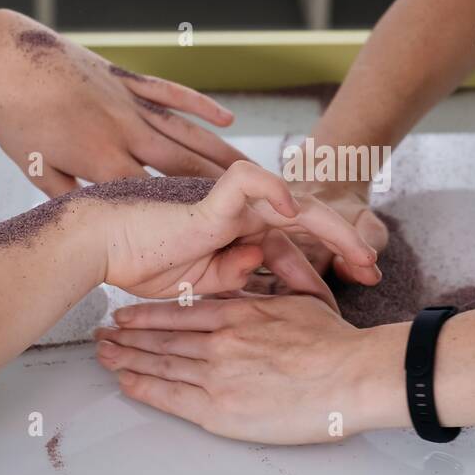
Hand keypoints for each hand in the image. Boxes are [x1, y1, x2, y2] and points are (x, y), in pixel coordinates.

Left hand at [0, 11, 250, 194]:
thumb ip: (66, 194)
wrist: (7, 58)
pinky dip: (201, 105)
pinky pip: (172, 93)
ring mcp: (130, 102)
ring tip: (251, 168)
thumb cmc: (16, 116)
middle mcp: (124, 132)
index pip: (151, 196)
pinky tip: (228, 119)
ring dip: (221, 151)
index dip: (183, 214)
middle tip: (254, 205)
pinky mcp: (128, 78)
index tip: (213, 231)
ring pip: (185, 131)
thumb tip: (89, 216)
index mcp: (100, 160)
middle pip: (181, 165)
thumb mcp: (33, 166)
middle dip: (219, 187)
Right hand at [84, 162, 380, 305]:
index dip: (326, 268)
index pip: (297, 247)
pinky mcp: (212, 197)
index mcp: (241, 235)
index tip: (352, 293)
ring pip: (294, 201)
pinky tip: (292, 210)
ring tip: (357, 250)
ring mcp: (230, 204)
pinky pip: (250, 182)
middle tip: (373, 270)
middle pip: (307, 222)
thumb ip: (235, 278)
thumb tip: (263, 273)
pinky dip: (272, 190)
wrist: (102, 249)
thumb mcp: (203, 286)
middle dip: (344, 245)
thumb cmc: (143, 265)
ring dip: (330, 226)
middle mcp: (243, 215)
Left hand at [94, 294, 408, 443]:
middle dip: (127, 336)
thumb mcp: (303, 302)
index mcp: (239, 314)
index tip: (127, 316)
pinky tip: (124, 382)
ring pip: (160, 363)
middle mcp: (220, 341)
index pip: (182, 314)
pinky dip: (143, 387)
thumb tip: (260, 277)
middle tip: (100, 336)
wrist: (351, 375)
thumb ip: (274, 290)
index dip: (149, 315)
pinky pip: (170, 397)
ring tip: (102, 356)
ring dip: (126, 359)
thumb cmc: (336, 344)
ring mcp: (216, 374)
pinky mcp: (219, 409)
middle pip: (162, 337)